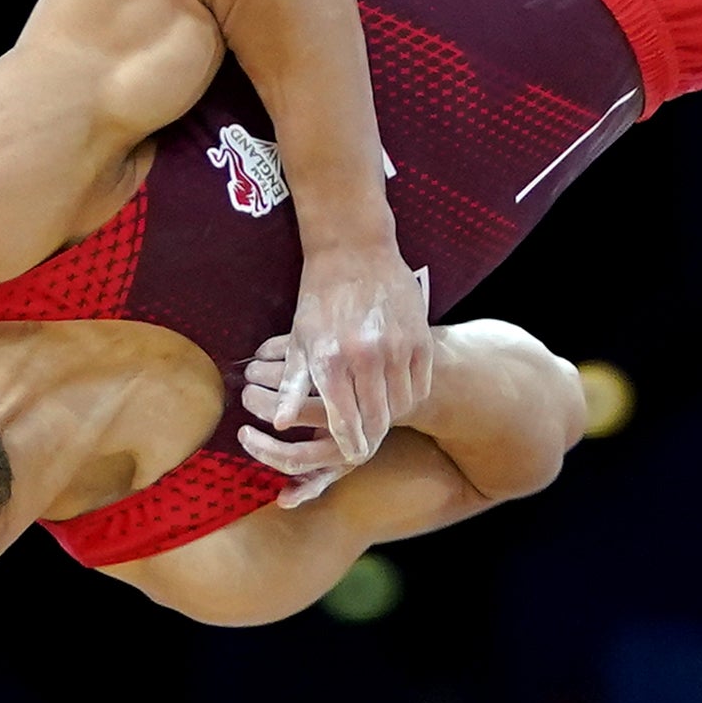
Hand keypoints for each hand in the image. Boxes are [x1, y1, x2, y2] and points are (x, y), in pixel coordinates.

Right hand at [238, 335, 364, 503]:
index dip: (265, 450)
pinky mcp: (346, 360)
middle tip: (245, 396)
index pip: (296, 459)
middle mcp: (346, 424)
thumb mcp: (339, 462)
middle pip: (290, 417)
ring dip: (264, 377)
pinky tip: (263, 355)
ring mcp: (347, 389)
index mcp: (343, 453)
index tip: (244, 434)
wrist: (395, 391)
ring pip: (295, 383)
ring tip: (251, 373)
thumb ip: (313, 482)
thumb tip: (283, 501)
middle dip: (260, 405)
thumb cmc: (358, 434)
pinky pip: (304, 356)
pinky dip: (275, 353)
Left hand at [286, 243, 432, 469]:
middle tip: (369, 440)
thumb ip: (291, 385)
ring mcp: (398, 347)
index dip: (349, 444)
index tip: (353, 453)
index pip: (345, 422)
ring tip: (383, 415)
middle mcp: (366, 357)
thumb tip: (279, 422)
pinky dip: (411, 395)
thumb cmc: (320, 297)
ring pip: (402, 405)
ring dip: (393, 416)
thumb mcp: (298, 340)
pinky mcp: (420, 338)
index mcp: (331, 360)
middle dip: (372, 436)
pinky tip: (399, 393)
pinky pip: (422, 384)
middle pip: (377, 420)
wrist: (354, 249)